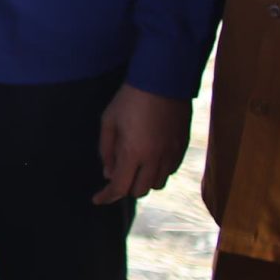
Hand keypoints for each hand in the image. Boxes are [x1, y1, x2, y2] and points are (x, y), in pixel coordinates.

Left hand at [94, 83, 190, 204]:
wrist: (163, 80)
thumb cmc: (130, 98)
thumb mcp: (109, 122)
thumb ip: (106, 150)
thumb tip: (108, 173)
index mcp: (134, 153)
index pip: (120, 187)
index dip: (106, 197)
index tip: (97, 199)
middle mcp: (155, 158)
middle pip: (140, 190)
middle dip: (125, 188)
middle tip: (116, 176)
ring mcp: (171, 153)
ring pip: (158, 184)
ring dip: (143, 181)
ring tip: (134, 167)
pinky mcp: (182, 146)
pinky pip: (171, 170)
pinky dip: (159, 172)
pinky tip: (150, 160)